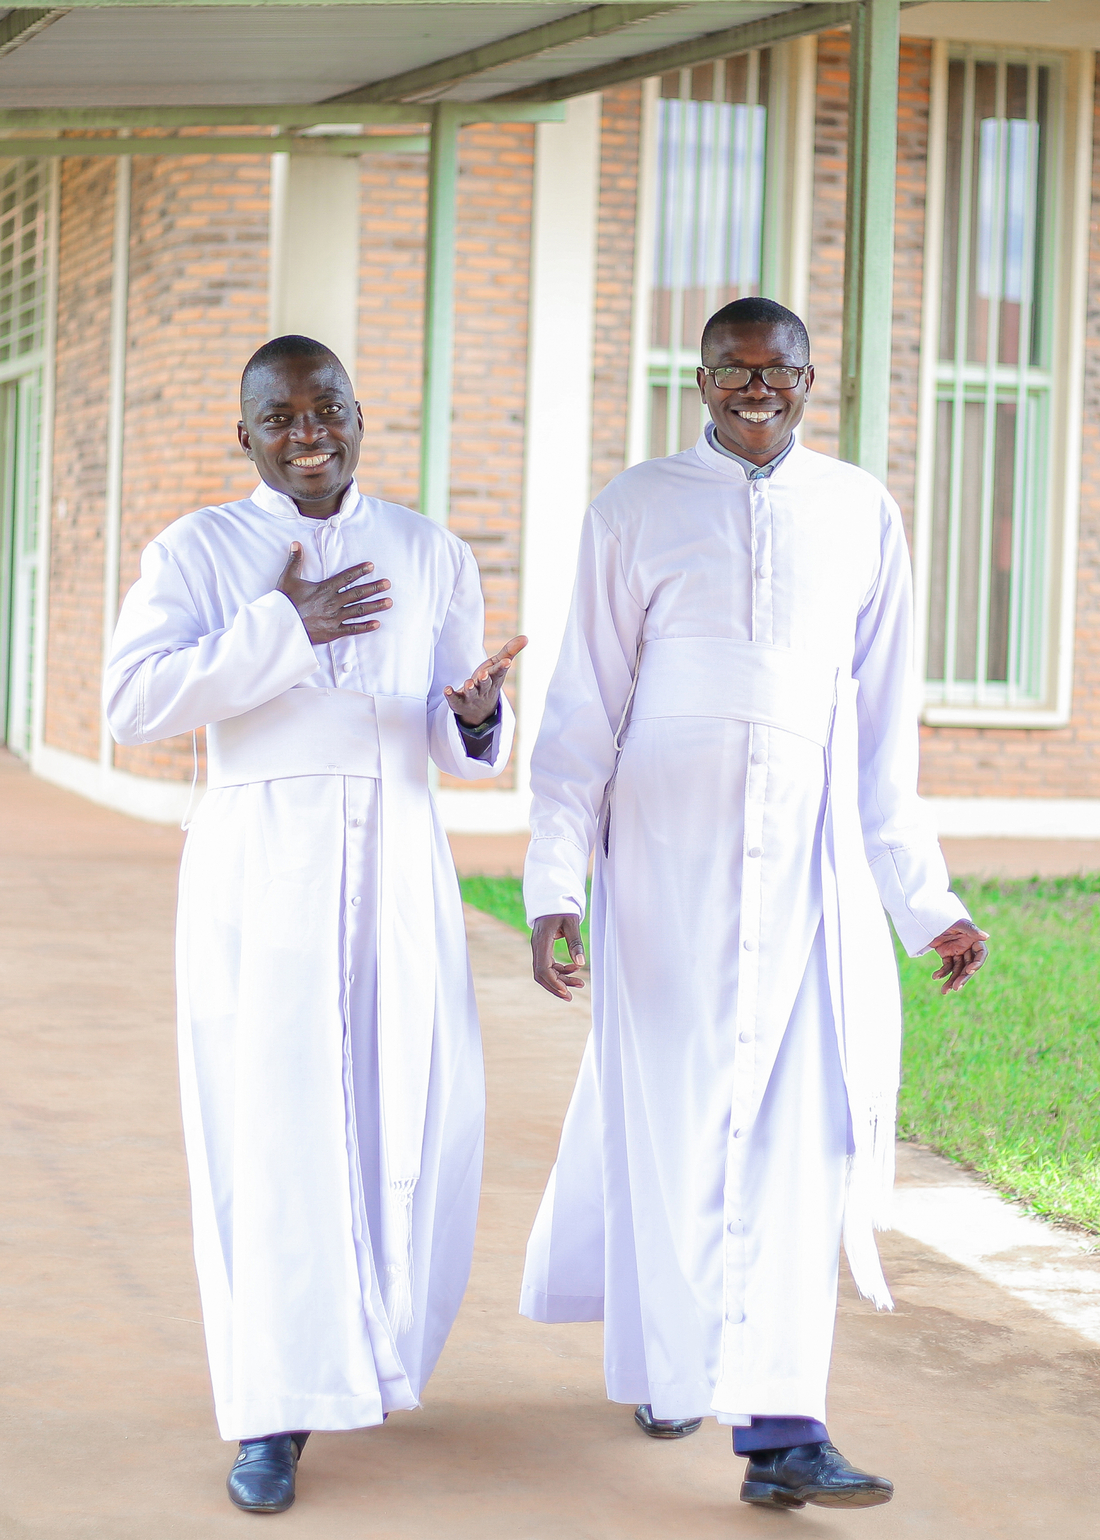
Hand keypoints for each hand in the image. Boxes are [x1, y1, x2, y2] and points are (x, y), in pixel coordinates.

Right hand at [277, 544, 391, 644]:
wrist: (280, 625)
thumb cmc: (284, 602)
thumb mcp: (288, 578)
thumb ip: (295, 561)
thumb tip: (295, 543)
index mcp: (324, 588)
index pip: (346, 577)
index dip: (359, 571)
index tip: (371, 566)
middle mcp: (333, 602)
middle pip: (357, 593)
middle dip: (374, 588)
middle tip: (388, 584)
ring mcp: (334, 617)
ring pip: (359, 610)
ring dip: (375, 606)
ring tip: (389, 602)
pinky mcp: (333, 632)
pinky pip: (352, 629)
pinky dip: (365, 627)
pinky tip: (377, 624)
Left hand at [445, 636, 526, 726]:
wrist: (479, 710)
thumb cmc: (489, 681)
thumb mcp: (498, 666)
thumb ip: (510, 651)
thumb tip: (526, 637)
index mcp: (494, 679)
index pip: (499, 672)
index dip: (502, 667)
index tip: (507, 662)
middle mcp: (483, 689)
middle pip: (485, 684)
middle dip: (484, 679)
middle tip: (484, 674)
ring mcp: (471, 697)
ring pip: (471, 693)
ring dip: (469, 688)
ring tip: (468, 683)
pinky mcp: (458, 701)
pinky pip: (454, 699)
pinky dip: (451, 695)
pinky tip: (447, 689)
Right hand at [531, 913, 585, 1000]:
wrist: (552, 898)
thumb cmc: (562, 908)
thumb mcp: (571, 922)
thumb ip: (575, 942)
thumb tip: (581, 963)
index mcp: (542, 942)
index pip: (543, 969)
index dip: (554, 982)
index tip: (566, 992)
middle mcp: (537, 947)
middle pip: (541, 975)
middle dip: (556, 987)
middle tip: (571, 997)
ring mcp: (539, 948)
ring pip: (545, 971)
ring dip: (560, 980)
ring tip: (580, 984)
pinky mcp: (543, 948)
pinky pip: (549, 965)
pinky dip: (561, 971)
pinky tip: (574, 969)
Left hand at [929, 919, 988, 993]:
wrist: (931, 917)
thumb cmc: (948, 917)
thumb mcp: (959, 923)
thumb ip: (972, 930)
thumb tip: (987, 936)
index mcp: (975, 941)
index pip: (980, 955)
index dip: (977, 964)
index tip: (970, 970)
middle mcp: (968, 948)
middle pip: (968, 966)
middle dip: (962, 977)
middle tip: (956, 987)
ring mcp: (958, 952)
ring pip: (957, 970)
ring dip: (951, 980)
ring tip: (945, 991)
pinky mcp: (947, 955)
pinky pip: (946, 967)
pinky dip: (942, 973)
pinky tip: (935, 977)